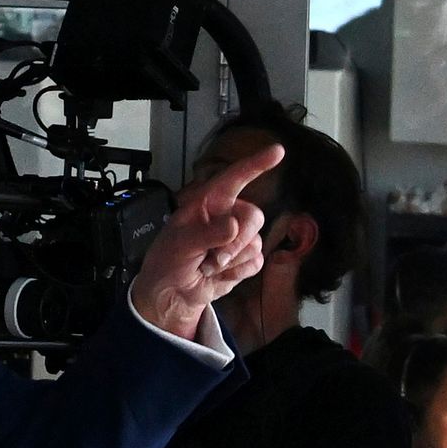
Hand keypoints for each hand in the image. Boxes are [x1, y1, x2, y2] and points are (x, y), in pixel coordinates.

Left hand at [127, 143, 282, 340]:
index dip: (256, 164)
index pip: (234, 179)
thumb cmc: (168, 262)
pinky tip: (219, 275)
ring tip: (207, 266)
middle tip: (213, 258)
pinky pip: (257, 262)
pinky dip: (237, 273)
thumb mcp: (179, 245)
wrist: (172, 296)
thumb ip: (206, 234)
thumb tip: (234, 225)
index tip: (278, 151)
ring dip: (232, 262)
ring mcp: (238, 238)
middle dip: (236, 242)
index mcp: (208, 202)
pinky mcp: (245, 259)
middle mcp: (227, 215)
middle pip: (254, 217)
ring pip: (256, 243)